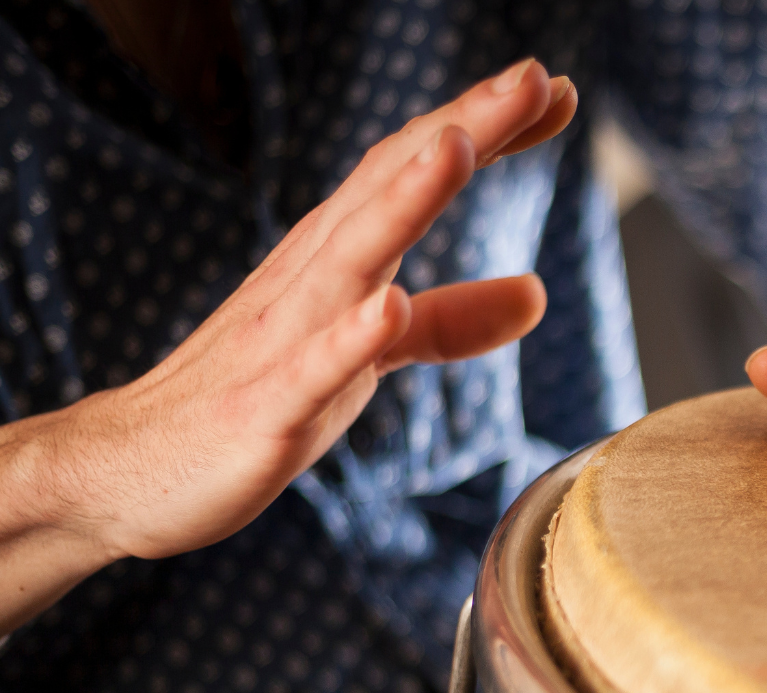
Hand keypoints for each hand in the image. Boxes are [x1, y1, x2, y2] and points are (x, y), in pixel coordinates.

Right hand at [0, 59, 576, 633]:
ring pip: (351, 257)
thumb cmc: (258, 397)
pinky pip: (312, 368)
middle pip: (392, 186)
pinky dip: (351, 335)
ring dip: (406, 200)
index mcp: (338, 258)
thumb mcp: (372, 358)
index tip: (559, 89)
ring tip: (460, 145)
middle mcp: (310, 278)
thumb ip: (451, 321)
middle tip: (536, 76)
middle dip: (463, 128)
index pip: (417, 170)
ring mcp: (284, 338)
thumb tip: (536, 292)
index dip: (488, 127)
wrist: (134, 470)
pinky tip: (390, 306)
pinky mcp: (265, 407)